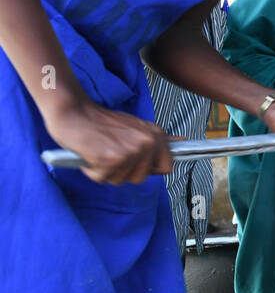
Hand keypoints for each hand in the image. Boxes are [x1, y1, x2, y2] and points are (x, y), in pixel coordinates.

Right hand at [44, 98, 173, 184]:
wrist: (73, 112)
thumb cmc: (101, 122)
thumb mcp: (136, 126)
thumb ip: (157, 138)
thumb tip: (182, 142)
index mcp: (155, 135)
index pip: (166, 167)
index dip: (148, 169)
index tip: (133, 162)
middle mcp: (147, 143)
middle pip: (141, 178)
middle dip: (123, 172)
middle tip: (110, 153)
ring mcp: (130, 152)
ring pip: (121, 180)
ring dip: (107, 171)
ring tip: (100, 152)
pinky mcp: (111, 160)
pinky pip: (102, 179)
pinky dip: (92, 171)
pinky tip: (90, 154)